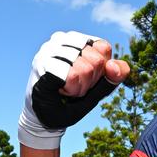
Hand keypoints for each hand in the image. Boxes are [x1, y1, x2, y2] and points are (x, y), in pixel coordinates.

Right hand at [18, 31, 129, 148]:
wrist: (46, 118)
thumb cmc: (74, 98)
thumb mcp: (101, 86)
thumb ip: (116, 75)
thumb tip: (112, 65)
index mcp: (77, 39)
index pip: (104, 48)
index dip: (101, 70)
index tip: (88, 78)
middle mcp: (62, 39)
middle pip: (97, 61)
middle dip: (90, 81)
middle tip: (75, 86)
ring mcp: (49, 50)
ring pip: (85, 69)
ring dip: (80, 87)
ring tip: (66, 88)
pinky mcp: (41, 64)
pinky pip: (72, 75)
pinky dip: (71, 89)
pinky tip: (60, 90)